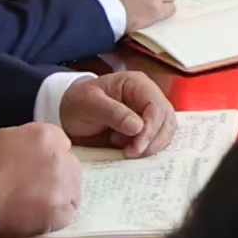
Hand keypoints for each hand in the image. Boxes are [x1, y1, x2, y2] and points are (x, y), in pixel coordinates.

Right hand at [0, 119, 80, 236]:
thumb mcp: (5, 138)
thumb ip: (29, 140)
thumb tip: (39, 149)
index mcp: (45, 136)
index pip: (63, 145)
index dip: (51, 158)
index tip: (42, 168)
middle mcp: (59, 158)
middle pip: (71, 169)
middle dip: (58, 178)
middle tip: (37, 188)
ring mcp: (62, 186)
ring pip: (73, 193)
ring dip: (58, 198)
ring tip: (33, 204)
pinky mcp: (59, 212)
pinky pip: (67, 215)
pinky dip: (53, 218)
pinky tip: (34, 216)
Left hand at [58, 70, 174, 151]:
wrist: (70, 114)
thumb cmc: (78, 103)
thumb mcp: (89, 104)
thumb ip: (113, 113)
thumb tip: (138, 127)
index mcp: (136, 83)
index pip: (156, 106)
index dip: (151, 128)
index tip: (137, 147)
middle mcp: (148, 96)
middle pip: (167, 120)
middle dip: (153, 141)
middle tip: (131, 153)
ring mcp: (149, 113)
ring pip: (166, 132)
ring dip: (151, 147)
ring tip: (126, 150)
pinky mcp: (147, 128)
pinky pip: (157, 141)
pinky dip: (148, 150)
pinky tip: (128, 150)